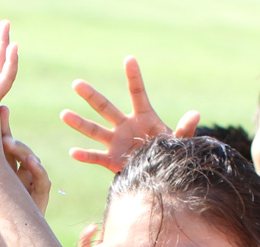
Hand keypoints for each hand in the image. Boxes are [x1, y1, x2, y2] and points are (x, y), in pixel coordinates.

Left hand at [0, 99, 49, 246]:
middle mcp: (11, 196)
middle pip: (9, 157)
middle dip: (6, 133)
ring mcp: (27, 202)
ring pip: (27, 165)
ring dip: (21, 148)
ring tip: (11, 140)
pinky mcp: (40, 210)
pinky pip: (41, 183)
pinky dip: (37, 170)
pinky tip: (30, 162)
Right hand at [60, 56, 198, 172]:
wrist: (159, 175)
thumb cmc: (168, 154)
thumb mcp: (178, 142)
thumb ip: (185, 129)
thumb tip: (195, 114)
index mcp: (143, 116)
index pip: (137, 93)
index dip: (134, 77)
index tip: (129, 59)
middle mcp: (125, 126)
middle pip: (105, 108)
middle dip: (91, 96)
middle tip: (76, 83)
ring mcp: (116, 142)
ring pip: (95, 131)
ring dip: (80, 123)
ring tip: (64, 114)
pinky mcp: (111, 160)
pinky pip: (95, 157)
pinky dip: (85, 156)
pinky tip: (73, 152)